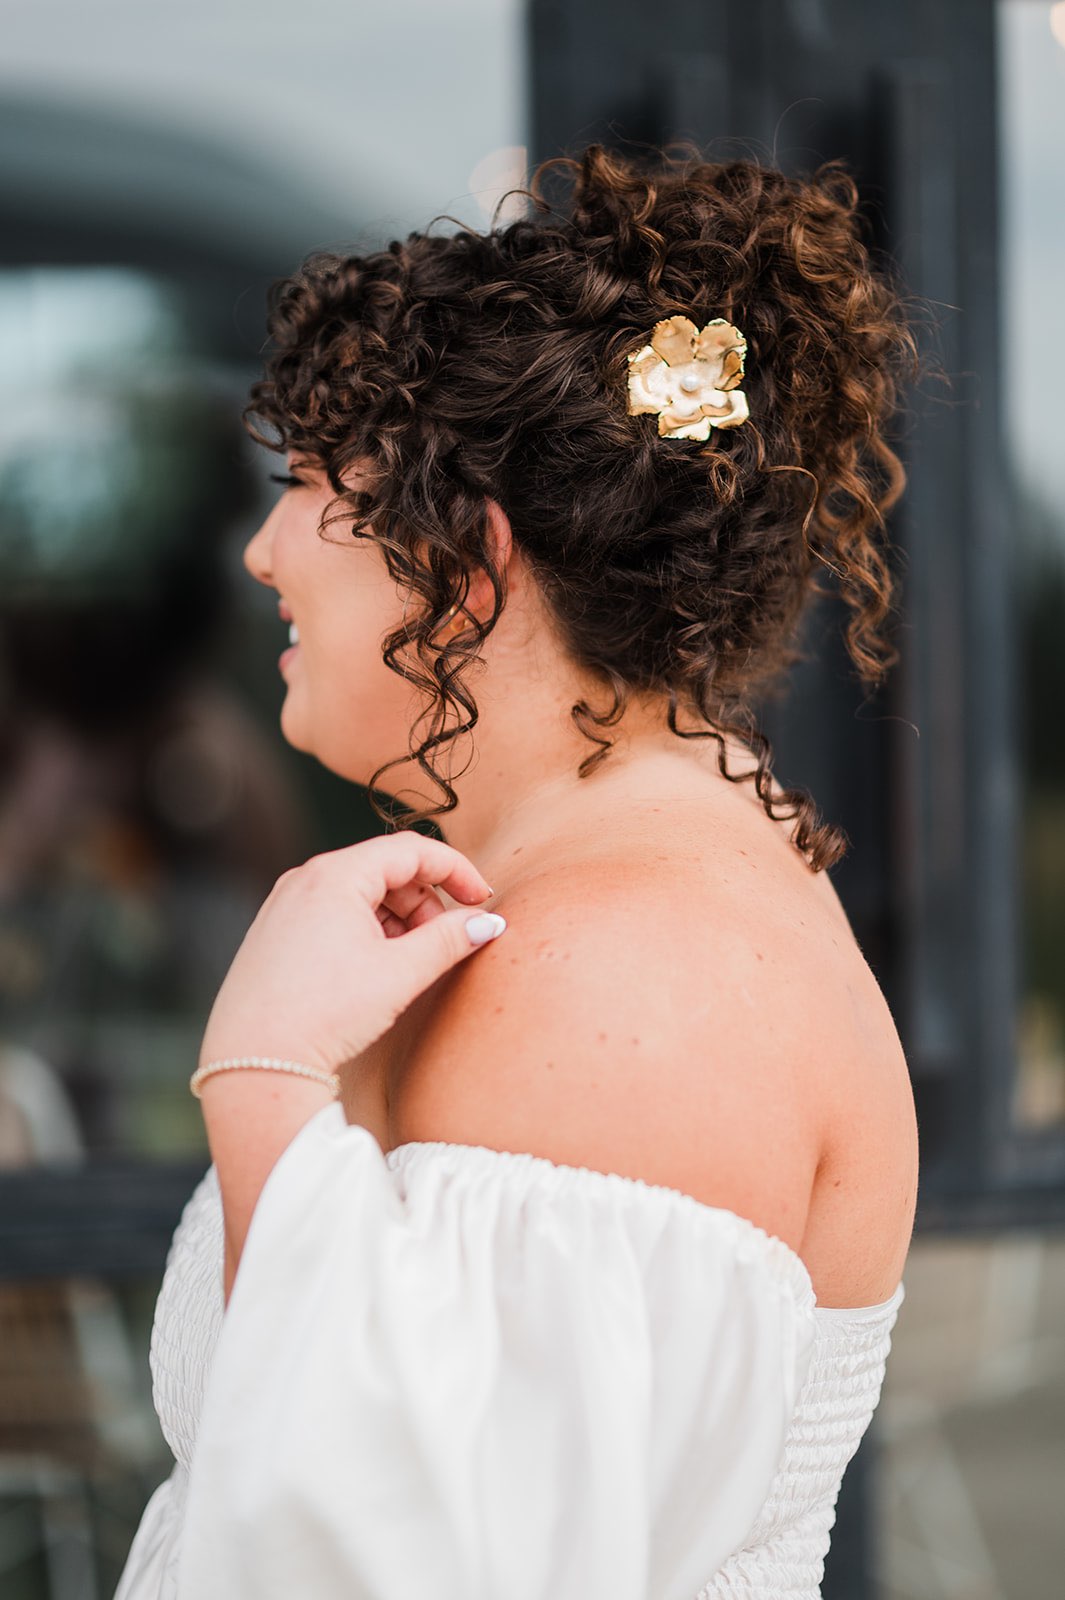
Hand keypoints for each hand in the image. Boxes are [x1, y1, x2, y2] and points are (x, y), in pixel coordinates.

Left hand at [198, 830, 503, 1077]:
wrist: (254, 1063)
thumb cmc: (324, 1014)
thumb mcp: (400, 974)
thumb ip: (449, 939)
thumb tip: (486, 923)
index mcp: (334, 875)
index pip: (412, 850)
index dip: (456, 870)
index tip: (481, 900)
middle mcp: (304, 879)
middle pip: (385, 869)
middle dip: (424, 902)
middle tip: (443, 943)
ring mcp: (285, 905)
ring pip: (360, 893)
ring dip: (397, 919)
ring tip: (409, 962)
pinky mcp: (275, 932)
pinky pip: (333, 913)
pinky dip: (366, 930)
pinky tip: (375, 969)